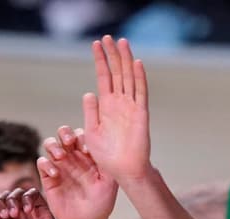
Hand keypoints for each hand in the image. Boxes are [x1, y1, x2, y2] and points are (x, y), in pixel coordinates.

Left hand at [0, 188, 61, 218]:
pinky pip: (35, 195)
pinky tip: (26, 210)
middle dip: (2, 202)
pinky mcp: (44, 213)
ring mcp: (31, 216)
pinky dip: (28, 197)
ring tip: (14, 213)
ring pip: (20, 194)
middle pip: (7, 197)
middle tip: (3, 215)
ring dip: (13, 199)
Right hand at [37, 126, 118, 218]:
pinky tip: (56, 174)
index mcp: (87, 155)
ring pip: (50, 144)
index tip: (87, 150)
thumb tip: (104, 144)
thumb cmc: (101, 203)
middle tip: (69, 142)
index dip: (82, 137)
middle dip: (65, 133)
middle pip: (63, 134)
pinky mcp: (48, 178)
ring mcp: (60, 166)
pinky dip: (46, 164)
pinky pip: (42, 163)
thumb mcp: (110, 181)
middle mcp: (73, 158)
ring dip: (53, 145)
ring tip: (60, 156)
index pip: (81, 135)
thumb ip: (106, 162)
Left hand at [82, 35, 150, 182]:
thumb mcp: (92, 133)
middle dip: (112, 55)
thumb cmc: (107, 157)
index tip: (96, 44)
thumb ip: (91, 113)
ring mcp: (131, 106)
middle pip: (117, 72)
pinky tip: (136, 63)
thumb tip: (89, 93)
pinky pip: (140, 92)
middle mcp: (119, 103)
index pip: (103, 77)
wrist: (124, 171)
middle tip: (108, 37)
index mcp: (107, 106)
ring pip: (128, 77)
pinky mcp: (141, 114)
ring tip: (121, 42)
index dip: (100, 61)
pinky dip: (138, 78)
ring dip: (125, 60)